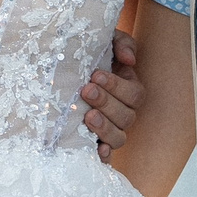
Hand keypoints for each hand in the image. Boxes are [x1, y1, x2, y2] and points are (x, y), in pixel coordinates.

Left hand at [80, 31, 144, 162]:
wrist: (62, 69)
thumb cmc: (86, 55)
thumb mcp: (104, 42)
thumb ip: (120, 43)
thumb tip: (129, 60)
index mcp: (128, 89)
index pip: (134, 94)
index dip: (117, 86)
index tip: (95, 75)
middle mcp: (123, 112)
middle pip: (126, 116)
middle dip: (107, 103)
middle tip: (86, 90)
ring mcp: (110, 129)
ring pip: (119, 137)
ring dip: (105, 127)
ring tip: (87, 116)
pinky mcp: (95, 142)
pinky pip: (107, 155)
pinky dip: (104, 155)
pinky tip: (96, 149)